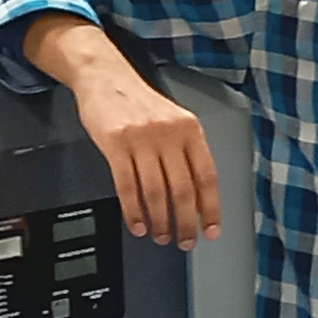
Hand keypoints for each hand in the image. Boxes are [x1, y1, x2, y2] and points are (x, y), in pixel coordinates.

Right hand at [25, 14, 221, 244]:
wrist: (105, 77)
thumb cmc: (139, 103)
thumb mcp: (173, 120)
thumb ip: (186, 153)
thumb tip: (197, 198)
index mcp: (190, 129)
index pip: (207, 176)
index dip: (211, 207)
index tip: (212, 229)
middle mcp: (169, 134)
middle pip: (182, 189)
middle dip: (185, 222)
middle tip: (185, 240)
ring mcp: (142, 139)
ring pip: (155, 193)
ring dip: (160, 221)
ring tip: (161, 236)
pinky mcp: (115, 145)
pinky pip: (127, 187)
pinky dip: (134, 212)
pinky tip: (138, 224)